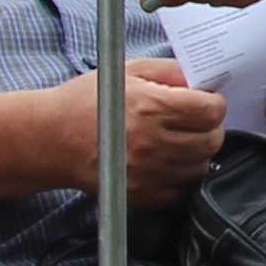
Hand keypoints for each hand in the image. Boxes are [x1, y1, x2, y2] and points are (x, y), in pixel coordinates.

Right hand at [73, 56, 232, 206]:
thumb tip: (206, 80)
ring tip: (177, 140)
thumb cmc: (87, 101)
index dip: (214, 104)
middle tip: (194, 121)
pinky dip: (181, 176)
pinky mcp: (140, 195)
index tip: (205, 102)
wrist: (51, 138)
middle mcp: (150, 143)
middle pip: (211, 141)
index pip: (210, 111)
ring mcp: (145, 173)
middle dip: (209, 128)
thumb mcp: (130, 71)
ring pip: (200, 167)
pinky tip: (165, 160)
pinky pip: (181, 190)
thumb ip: (172, 71)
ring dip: (197, 153)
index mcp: (149, 107)